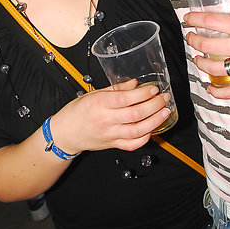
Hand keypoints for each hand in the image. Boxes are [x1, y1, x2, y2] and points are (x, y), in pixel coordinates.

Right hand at [50, 79, 171, 153]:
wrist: (65, 134)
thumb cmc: (76, 112)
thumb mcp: (93, 94)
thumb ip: (115, 89)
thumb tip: (134, 84)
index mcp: (100, 104)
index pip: (126, 98)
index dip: (143, 93)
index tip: (153, 89)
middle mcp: (106, 120)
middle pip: (136, 114)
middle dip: (154, 105)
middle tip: (164, 98)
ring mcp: (110, 134)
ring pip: (137, 130)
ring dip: (155, 121)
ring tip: (164, 112)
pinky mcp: (112, 145)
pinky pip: (132, 144)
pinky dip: (145, 138)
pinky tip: (152, 129)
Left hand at [183, 7, 229, 97]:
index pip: (212, 21)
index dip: (195, 19)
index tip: (188, 18)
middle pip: (207, 45)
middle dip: (193, 40)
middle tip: (191, 37)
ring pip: (213, 68)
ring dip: (200, 63)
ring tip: (197, 58)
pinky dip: (218, 92)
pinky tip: (210, 88)